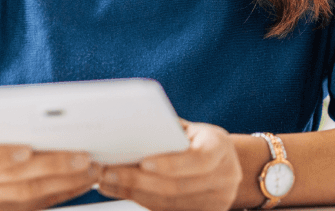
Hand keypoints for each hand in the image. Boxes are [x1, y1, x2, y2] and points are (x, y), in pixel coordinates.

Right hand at [0, 127, 99, 210]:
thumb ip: (3, 121)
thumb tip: (51, 112)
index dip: (1, 155)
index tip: (27, 150)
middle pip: (14, 175)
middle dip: (53, 165)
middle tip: (83, 156)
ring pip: (30, 193)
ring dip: (66, 181)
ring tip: (92, 168)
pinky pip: (39, 204)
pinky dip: (65, 192)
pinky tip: (84, 181)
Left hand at [99, 121, 241, 210]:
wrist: (223, 163)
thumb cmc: (199, 141)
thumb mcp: (190, 130)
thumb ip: (168, 131)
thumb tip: (131, 132)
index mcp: (221, 146)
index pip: (200, 159)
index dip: (171, 163)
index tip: (142, 162)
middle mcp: (226, 176)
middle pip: (178, 186)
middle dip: (138, 181)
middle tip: (109, 173)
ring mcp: (218, 200)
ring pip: (169, 203)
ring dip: (134, 193)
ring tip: (108, 182)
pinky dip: (143, 201)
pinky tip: (124, 191)